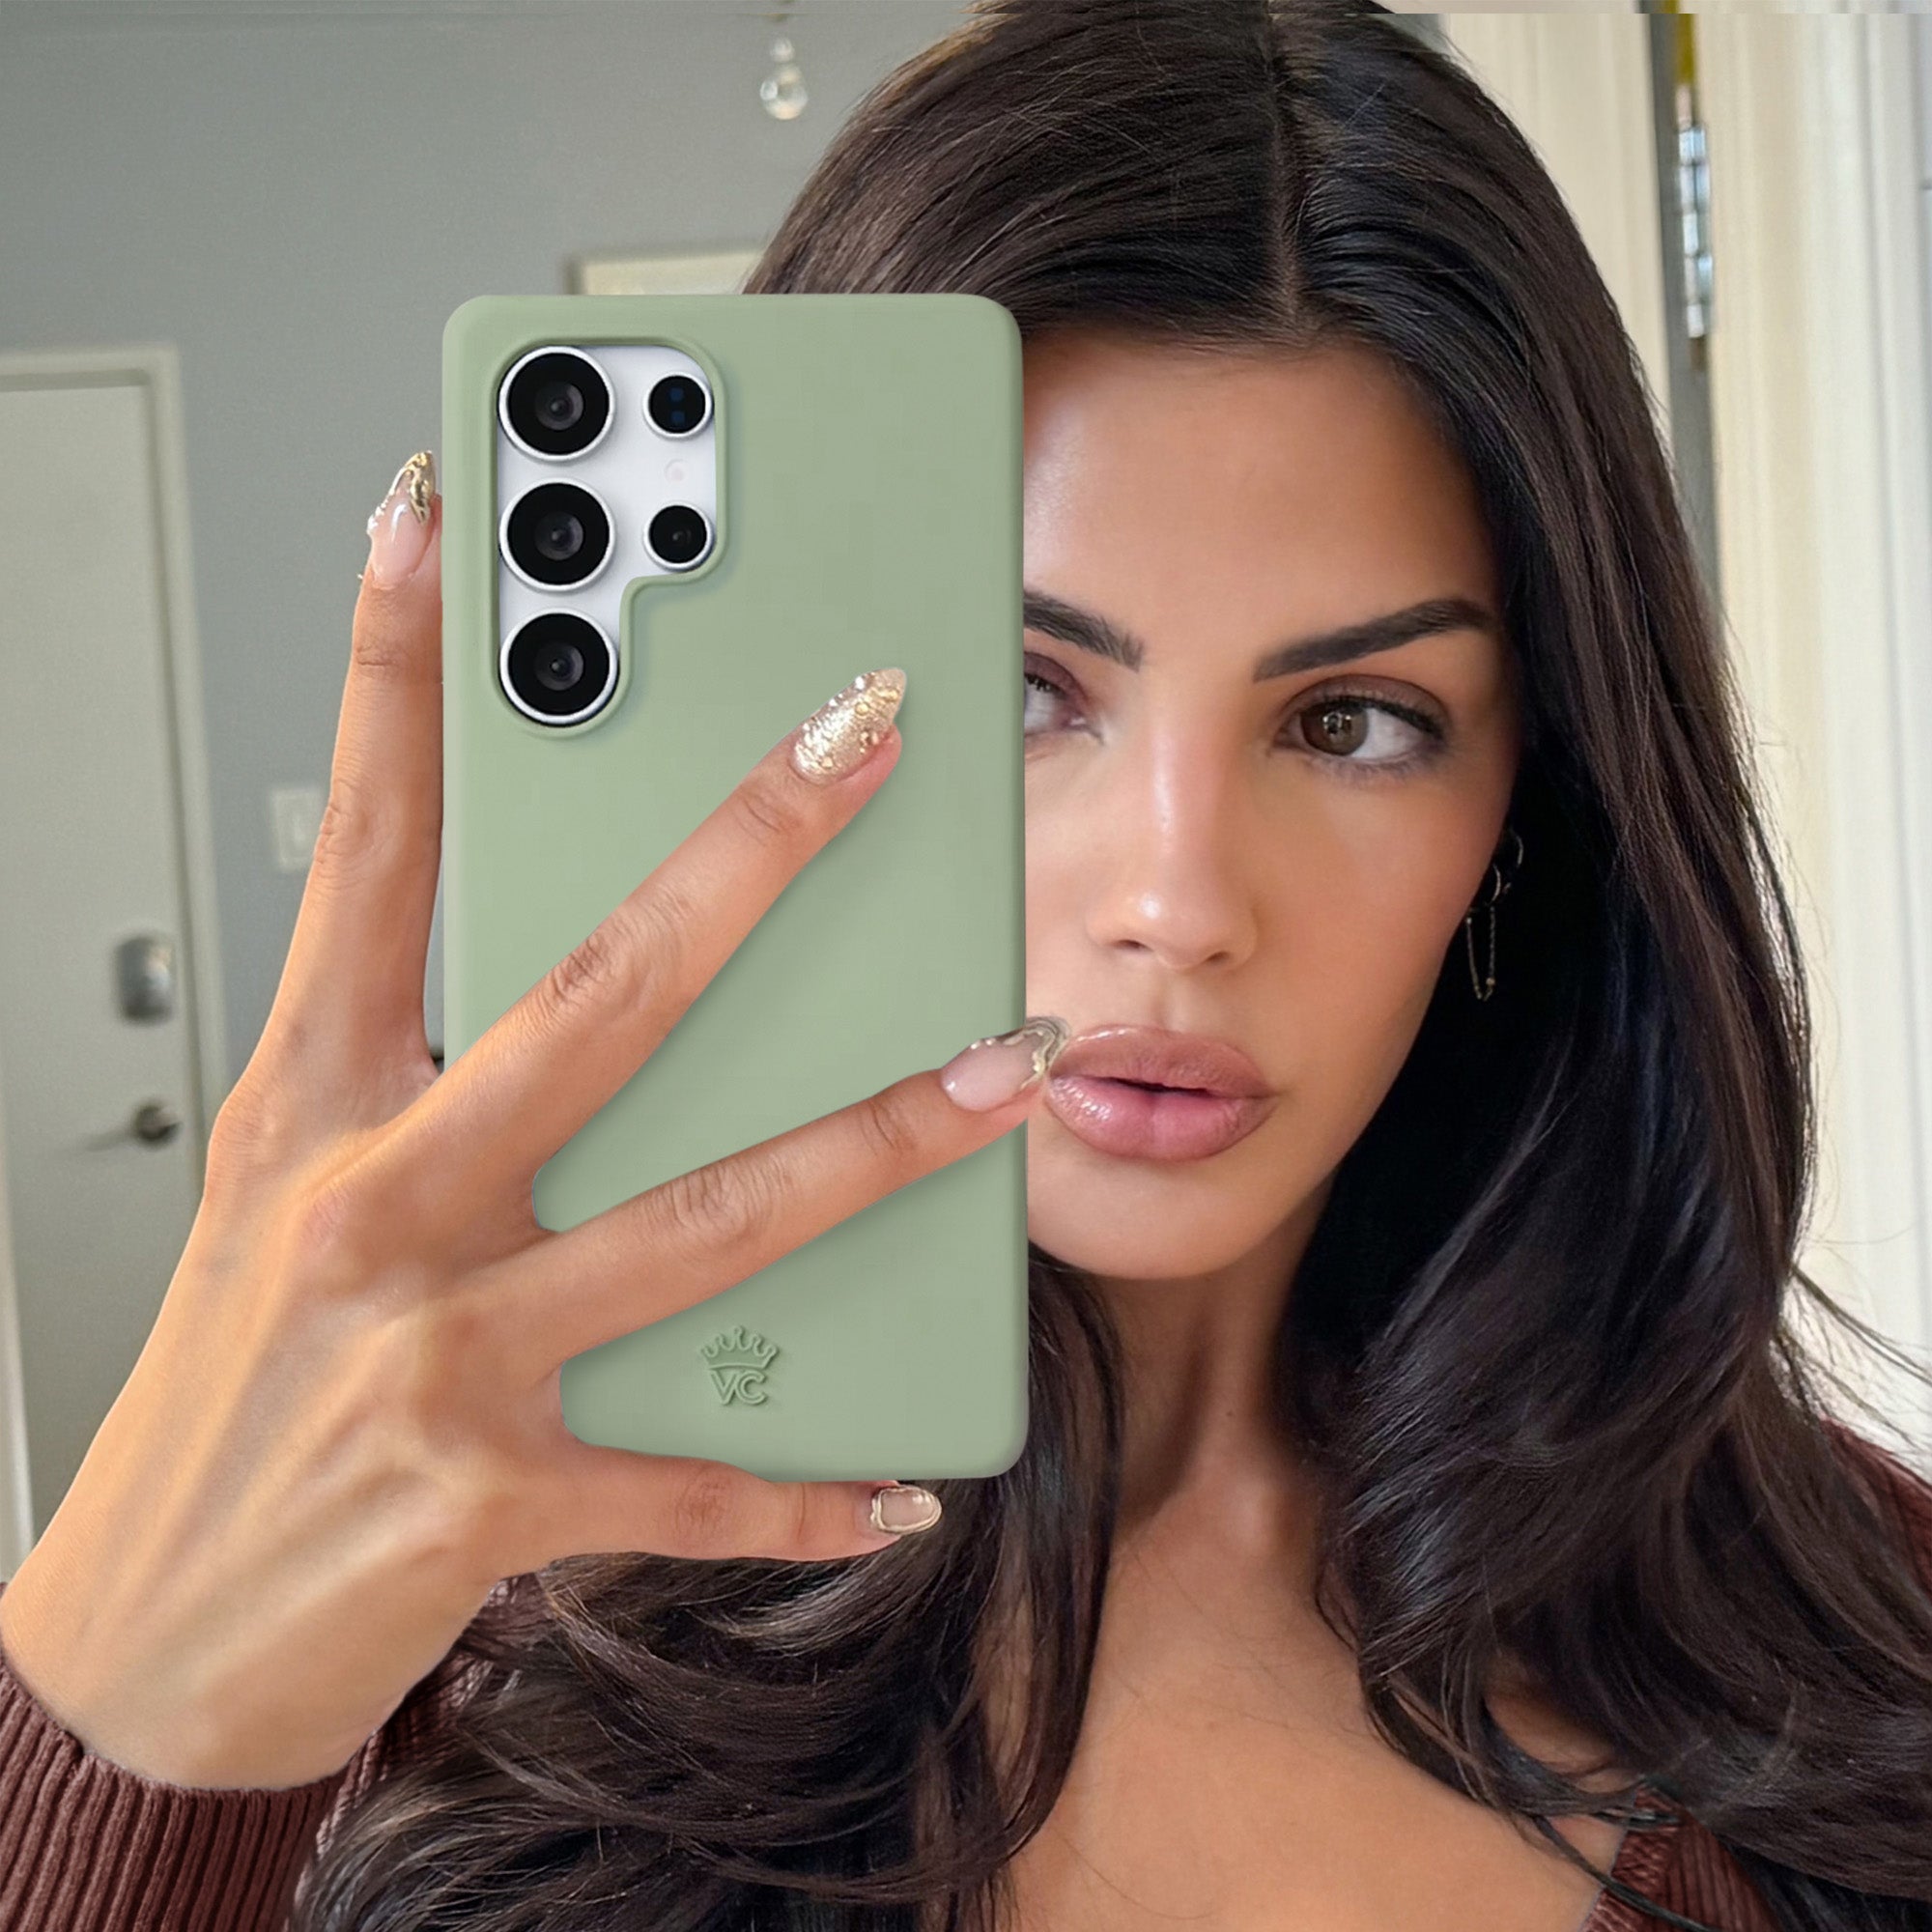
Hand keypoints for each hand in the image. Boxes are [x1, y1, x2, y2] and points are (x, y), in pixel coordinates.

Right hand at [0, 452, 1064, 1789]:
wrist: (141, 1639)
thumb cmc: (231, 1390)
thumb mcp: (288, 1192)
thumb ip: (419, 1070)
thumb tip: (586, 963)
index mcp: (307, 1103)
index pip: (361, 848)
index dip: (392, 672)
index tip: (439, 513)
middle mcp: (373, 1202)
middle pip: (596, 992)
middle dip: (749, 852)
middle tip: (868, 731)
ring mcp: (439, 1350)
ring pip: (706, 1219)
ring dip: (879, 1142)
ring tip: (1006, 1068)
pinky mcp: (492, 1497)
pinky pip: (693, 1487)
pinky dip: (804, 1488)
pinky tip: (903, 1471)